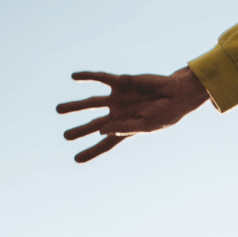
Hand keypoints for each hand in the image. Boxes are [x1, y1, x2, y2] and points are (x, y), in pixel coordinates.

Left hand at [57, 67, 209, 162]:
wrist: (179, 93)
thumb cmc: (167, 113)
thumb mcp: (147, 125)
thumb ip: (125, 128)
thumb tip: (102, 130)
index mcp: (126, 128)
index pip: (106, 143)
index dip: (92, 151)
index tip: (76, 159)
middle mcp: (119, 114)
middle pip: (94, 124)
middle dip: (80, 131)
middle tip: (66, 136)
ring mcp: (119, 98)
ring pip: (91, 103)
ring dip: (75, 106)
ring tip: (58, 110)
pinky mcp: (121, 83)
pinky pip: (101, 78)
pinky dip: (87, 77)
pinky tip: (74, 77)